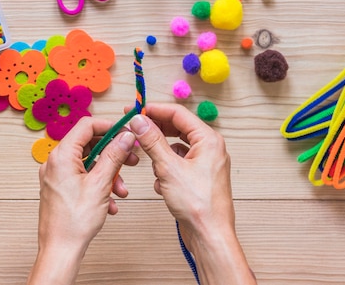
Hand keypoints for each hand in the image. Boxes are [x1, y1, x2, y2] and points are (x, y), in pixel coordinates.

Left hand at [28, 116, 137, 284]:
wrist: (60, 250)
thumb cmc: (74, 222)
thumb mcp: (101, 184)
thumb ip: (114, 156)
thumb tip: (125, 137)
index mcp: (61, 155)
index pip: (86, 125)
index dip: (109, 127)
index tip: (126, 133)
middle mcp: (55, 162)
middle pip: (88, 144)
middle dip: (112, 153)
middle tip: (130, 159)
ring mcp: (56, 176)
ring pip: (88, 163)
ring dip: (108, 173)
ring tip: (120, 190)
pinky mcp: (60, 188)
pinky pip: (82, 177)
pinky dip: (98, 184)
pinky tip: (109, 202)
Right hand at [129, 103, 255, 284]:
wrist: (209, 235)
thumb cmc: (198, 205)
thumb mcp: (169, 168)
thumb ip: (152, 141)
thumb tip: (139, 121)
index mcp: (209, 140)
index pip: (178, 113)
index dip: (154, 109)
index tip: (134, 110)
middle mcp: (210, 148)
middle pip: (177, 128)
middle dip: (155, 131)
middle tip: (134, 129)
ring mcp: (205, 163)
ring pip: (176, 147)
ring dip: (160, 153)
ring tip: (149, 162)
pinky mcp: (199, 177)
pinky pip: (178, 163)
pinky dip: (166, 169)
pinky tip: (161, 183)